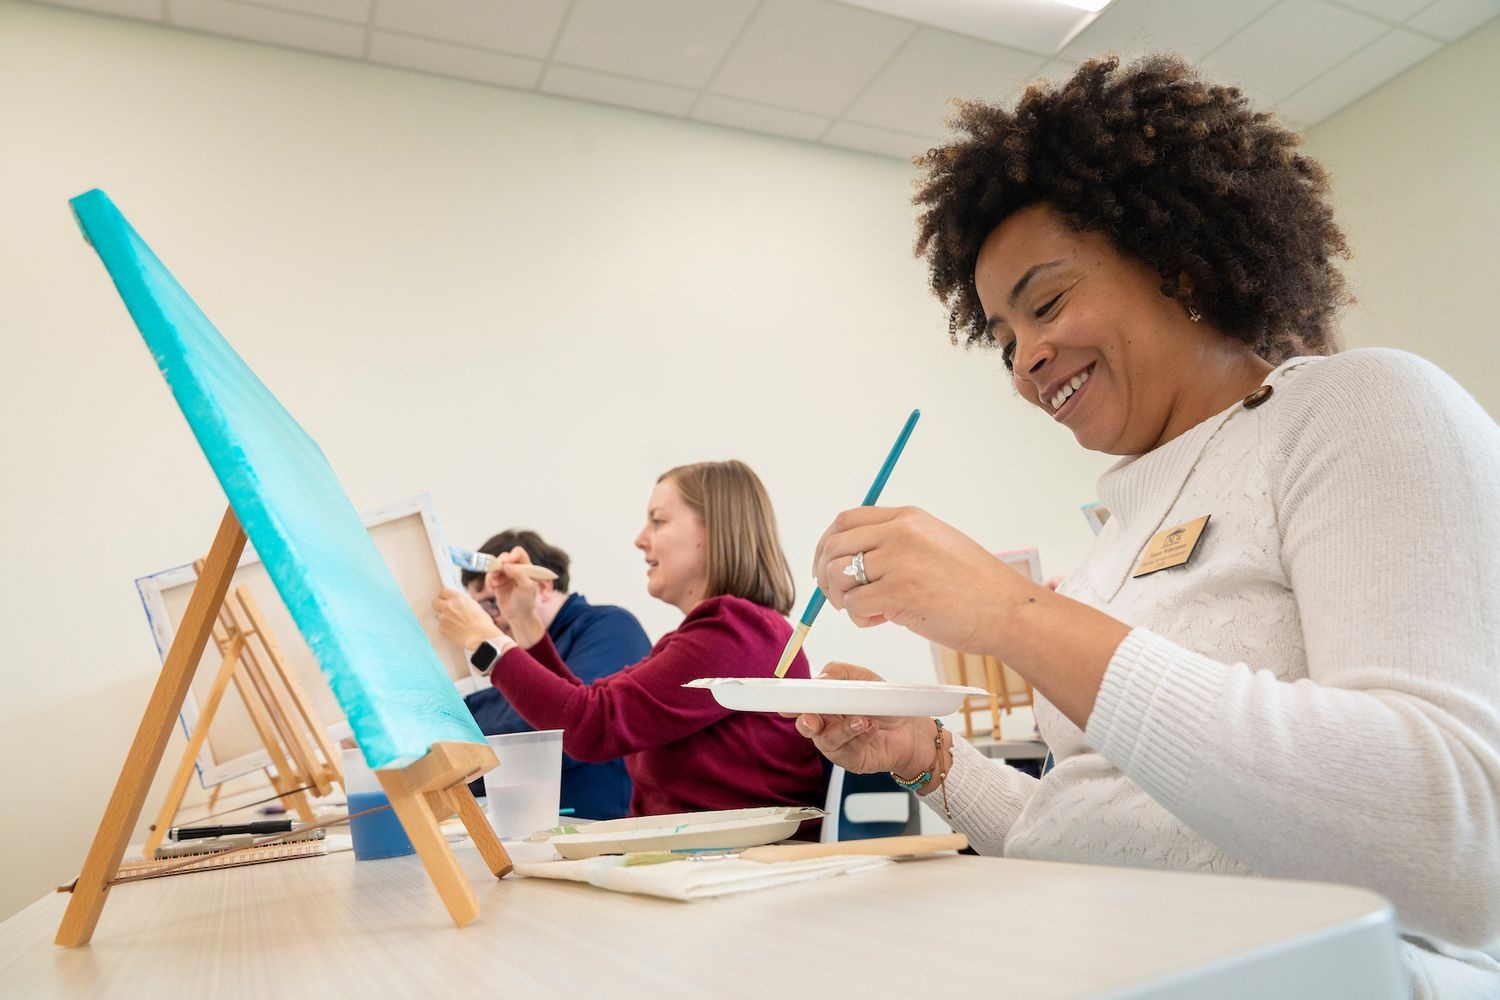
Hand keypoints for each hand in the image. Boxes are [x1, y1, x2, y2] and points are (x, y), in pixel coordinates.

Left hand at [432, 588, 502, 650]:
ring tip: (455, 623)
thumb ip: (462, 602)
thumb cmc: (482, 623)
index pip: (443, 592)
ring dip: (444, 618)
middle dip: (440, 605)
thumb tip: (458, 603)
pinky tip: (455, 630)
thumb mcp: (474, 605)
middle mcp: (448, 606)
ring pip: (438, 616)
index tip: (446, 599)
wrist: (480, 637)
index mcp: (457, 598)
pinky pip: (440, 626)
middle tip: (446, 610)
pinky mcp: (442, 629)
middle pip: (435, 602)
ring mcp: (443, 618)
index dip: (445, 596)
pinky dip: (446, 628)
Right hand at [486, 547, 545, 647]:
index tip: (506, 563)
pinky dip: (489, 580)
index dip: (511, 555)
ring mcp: (506, 575)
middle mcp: (516, 568)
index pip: (518, 553)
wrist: (518, 616)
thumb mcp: (526, 588)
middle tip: (496, 573)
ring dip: (493, 574)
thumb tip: (507, 565)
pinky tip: (492, 589)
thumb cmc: (526, 602)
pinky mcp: (497, 581)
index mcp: (527, 567)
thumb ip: (519, 574)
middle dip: (499, 564)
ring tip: (495, 585)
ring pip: (495, 566)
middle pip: (504, 557)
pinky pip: (489, 575)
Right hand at [788, 662, 933, 776]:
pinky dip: (860, 736)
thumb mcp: (864, 679)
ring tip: (862, 720)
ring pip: (827, 740)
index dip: (791, 705)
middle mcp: (827, 726)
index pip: (802, 705)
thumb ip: (841, 673)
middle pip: (806, 726)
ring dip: (843, 728)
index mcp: (825, 705)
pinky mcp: (851, 760)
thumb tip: (821, 678)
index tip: (786, 706)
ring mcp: (838, 745)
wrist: (911, 728)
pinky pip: (848, 750)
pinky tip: (872, 727)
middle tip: (814, 720)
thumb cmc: (884, 704)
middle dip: (807, 722)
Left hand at [812, 506, 1031, 652]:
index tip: (825, 566)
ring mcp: (899, 561)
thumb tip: (853, 561)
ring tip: (869, 611)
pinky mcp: (899, 592)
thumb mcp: (935, 546)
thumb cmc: (976, 588)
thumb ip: (897, 545)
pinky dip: (859, 617)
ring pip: (838, 576)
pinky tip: (882, 620)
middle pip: (834, 546)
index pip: (846, 521)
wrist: (1008, 610)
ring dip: (842, 599)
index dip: (827, 545)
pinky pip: (854, 604)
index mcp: (908, 518)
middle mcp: (900, 533)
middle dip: (825, 575)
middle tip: (837, 597)